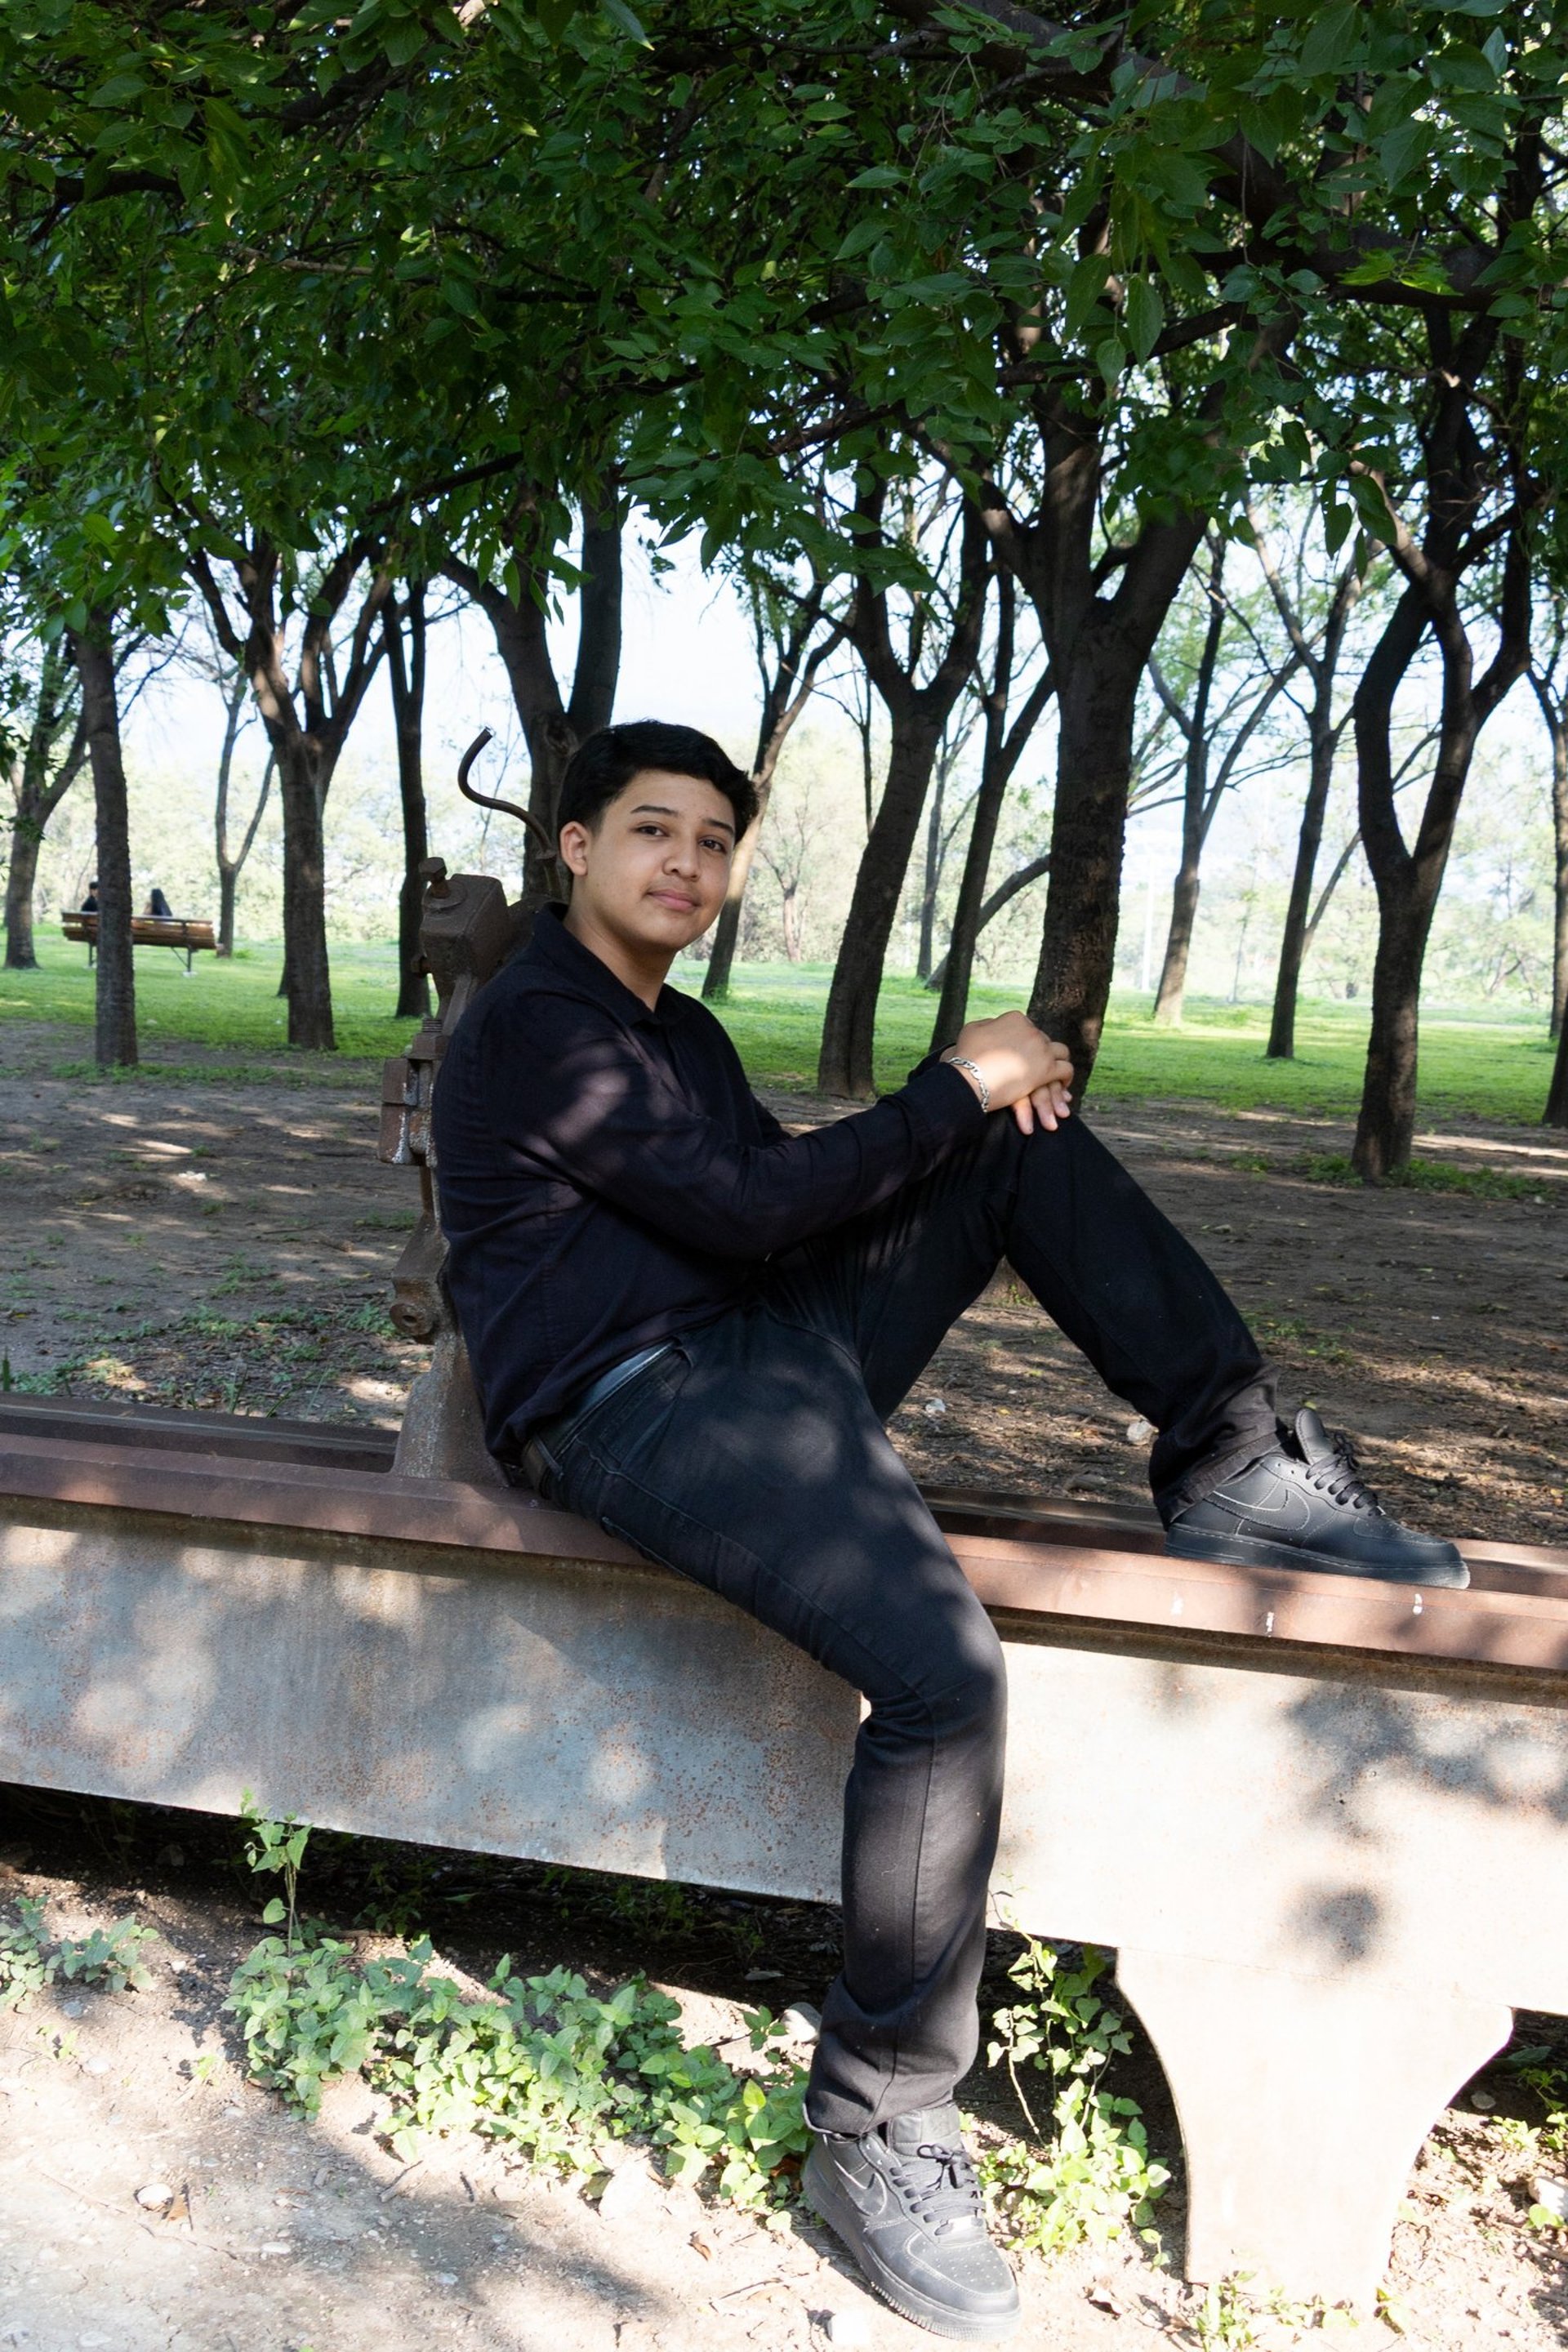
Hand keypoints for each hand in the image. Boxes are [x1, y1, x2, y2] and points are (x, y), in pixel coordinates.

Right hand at [945, 1011, 1073, 1132]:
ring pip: (1061, 1052)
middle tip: (1039, 1066)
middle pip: (1044, 1041)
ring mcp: (1041, 1049)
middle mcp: (1032, 1031)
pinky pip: (1066, 1070)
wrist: (969, 1078)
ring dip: (1059, 1062)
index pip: (1028, 1029)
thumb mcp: (973, 1029)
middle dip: (1042, 1054)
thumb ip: (989, 1025)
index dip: (1027, 1043)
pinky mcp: (1047, 1069)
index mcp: (1015, 1019)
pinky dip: (1066, 1077)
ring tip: (1056, 1074)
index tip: (1024, 1054)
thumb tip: (996, 1026)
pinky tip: (1062, 1084)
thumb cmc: (966, 1056)